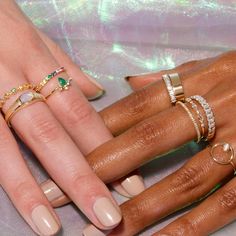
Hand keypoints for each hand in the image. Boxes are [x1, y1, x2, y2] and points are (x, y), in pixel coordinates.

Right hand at [0, 1, 122, 234]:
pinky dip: (1, 178)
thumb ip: (66, 67)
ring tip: (52, 230)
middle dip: (82, 179)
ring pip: (11, 148)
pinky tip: (18, 205)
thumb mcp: (35, 37)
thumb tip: (96, 93)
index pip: (81, 112)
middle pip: (54, 135)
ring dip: (34, 191)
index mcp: (37, 61)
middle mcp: (12, 80)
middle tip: (108, 217)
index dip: (105, 148)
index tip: (129, 181)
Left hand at [44, 51, 235, 234]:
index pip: (134, 107)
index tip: (65, 150)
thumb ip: (167, 77)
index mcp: (196, 82)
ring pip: (180, 181)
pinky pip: (219, 206)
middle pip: (146, 140)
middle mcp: (213, 111)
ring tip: (99, 233)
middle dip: (102, 169)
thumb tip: (128, 84)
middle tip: (60, 193)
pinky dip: (187, 230)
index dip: (98, 129)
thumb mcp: (208, 65)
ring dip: (138, 211)